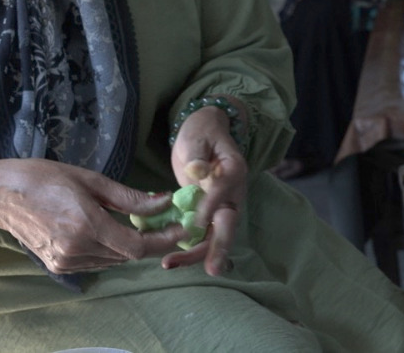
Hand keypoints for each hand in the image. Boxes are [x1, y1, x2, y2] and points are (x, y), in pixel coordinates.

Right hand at [0, 159, 184, 274]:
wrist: (2, 195)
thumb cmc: (45, 178)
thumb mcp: (91, 180)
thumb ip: (129, 197)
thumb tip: (162, 203)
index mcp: (86, 225)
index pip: (137, 247)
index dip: (162, 240)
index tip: (179, 228)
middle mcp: (76, 249)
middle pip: (128, 255)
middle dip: (150, 240)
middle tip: (163, 221)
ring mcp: (66, 261)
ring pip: (113, 260)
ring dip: (129, 245)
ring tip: (138, 223)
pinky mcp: (59, 266)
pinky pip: (96, 261)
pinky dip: (109, 249)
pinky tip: (109, 230)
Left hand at [163, 104, 249, 276]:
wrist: (205, 135)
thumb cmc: (201, 133)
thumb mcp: (197, 137)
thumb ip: (197, 153)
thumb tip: (198, 171)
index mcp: (233, 171)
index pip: (222, 192)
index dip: (209, 208)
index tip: (193, 225)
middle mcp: (233, 193)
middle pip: (228, 224)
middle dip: (218, 248)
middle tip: (212, 270)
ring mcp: (222, 206)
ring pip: (215, 235)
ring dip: (197, 254)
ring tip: (171, 265)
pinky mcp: (209, 214)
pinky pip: (203, 235)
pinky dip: (188, 248)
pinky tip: (170, 259)